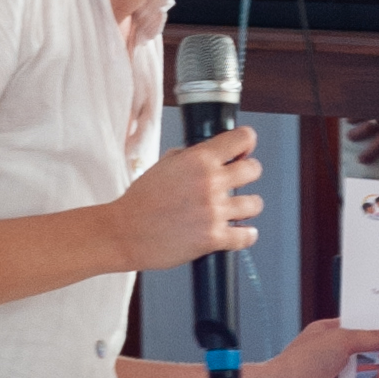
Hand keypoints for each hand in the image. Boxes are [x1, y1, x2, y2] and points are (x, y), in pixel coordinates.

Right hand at [113, 125, 261, 272]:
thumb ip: (188, 156)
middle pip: (254, 169)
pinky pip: (247, 236)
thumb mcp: (162, 165)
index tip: (244, 149)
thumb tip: (208, 154)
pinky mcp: (213, 238)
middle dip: (248, 173)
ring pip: (255, 203)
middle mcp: (210, 183)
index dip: (246, 143)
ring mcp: (214, 211)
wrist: (123, 232)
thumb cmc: (139, 202)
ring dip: (247, 206)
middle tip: (238, 181)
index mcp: (198, 160)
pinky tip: (239, 232)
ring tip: (236, 210)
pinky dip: (246, 235)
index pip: (242, 139)